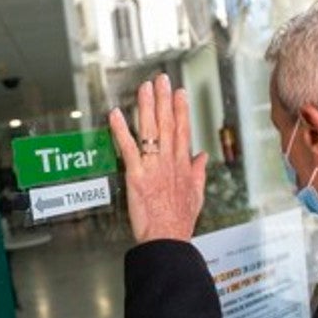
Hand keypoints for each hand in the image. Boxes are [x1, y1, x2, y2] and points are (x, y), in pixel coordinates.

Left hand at [108, 73, 207, 243]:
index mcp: (183, 165)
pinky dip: (121, 131)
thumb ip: (198, 173)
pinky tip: (115, 115)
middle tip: (161, 79)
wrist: (167, 238)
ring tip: (144, 88)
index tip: (179, 92)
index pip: (183, 130)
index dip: (181, 109)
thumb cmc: (179, 221)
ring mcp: (153, 166)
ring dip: (147, 107)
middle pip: (168, 124)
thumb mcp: (196, 195)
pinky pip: (128, 148)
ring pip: (150, 131)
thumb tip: (201, 157)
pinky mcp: (136, 175)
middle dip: (164, 99)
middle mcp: (169, 162)